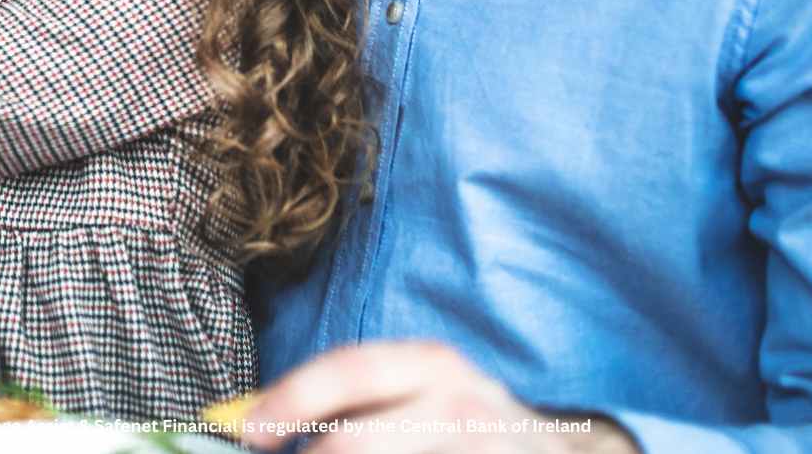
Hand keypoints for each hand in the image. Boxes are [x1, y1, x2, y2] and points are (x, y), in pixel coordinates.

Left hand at [242, 342, 634, 452]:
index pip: (350, 372)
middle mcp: (458, 405)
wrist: (560, 452)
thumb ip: (353, 402)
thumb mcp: (418, 391)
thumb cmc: (464, 421)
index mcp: (429, 366)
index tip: (251, 431)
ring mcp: (481, 447)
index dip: (292, 399)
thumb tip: (262, 422)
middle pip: (358, 443)